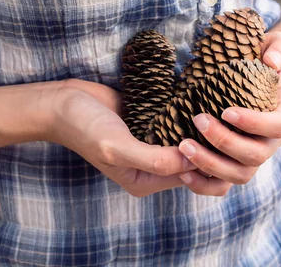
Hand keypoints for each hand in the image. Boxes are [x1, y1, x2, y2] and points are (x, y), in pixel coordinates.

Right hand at [46, 79, 232, 196]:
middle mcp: (152, 166)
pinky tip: (199, 99)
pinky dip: (190, 115)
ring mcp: (153, 143)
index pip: (191, 176)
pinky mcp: (153, 121)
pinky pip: (179, 122)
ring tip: (212, 108)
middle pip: (195, 163)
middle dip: (210, 147)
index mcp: (145, 182)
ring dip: (202, 129)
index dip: (208, 159)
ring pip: (191, 141)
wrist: (64, 101)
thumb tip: (193, 160)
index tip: (216, 136)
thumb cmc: (84, 127)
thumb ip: (154, 160)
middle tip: (216, 121)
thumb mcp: (117, 148)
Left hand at [178, 31, 280, 188]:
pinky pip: (222, 186)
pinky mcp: (233, 166)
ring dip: (211, 164)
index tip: (225, 111)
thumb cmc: (260, 56)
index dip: (253, 123)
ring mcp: (253, 156)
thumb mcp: (275, 43)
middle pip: (256, 156)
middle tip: (197, 120)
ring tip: (183, 146)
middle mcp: (272, 140)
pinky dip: (204, 185)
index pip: (277, 126)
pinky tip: (183, 171)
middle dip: (225, 142)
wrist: (248, 73)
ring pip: (239, 175)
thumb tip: (273, 63)